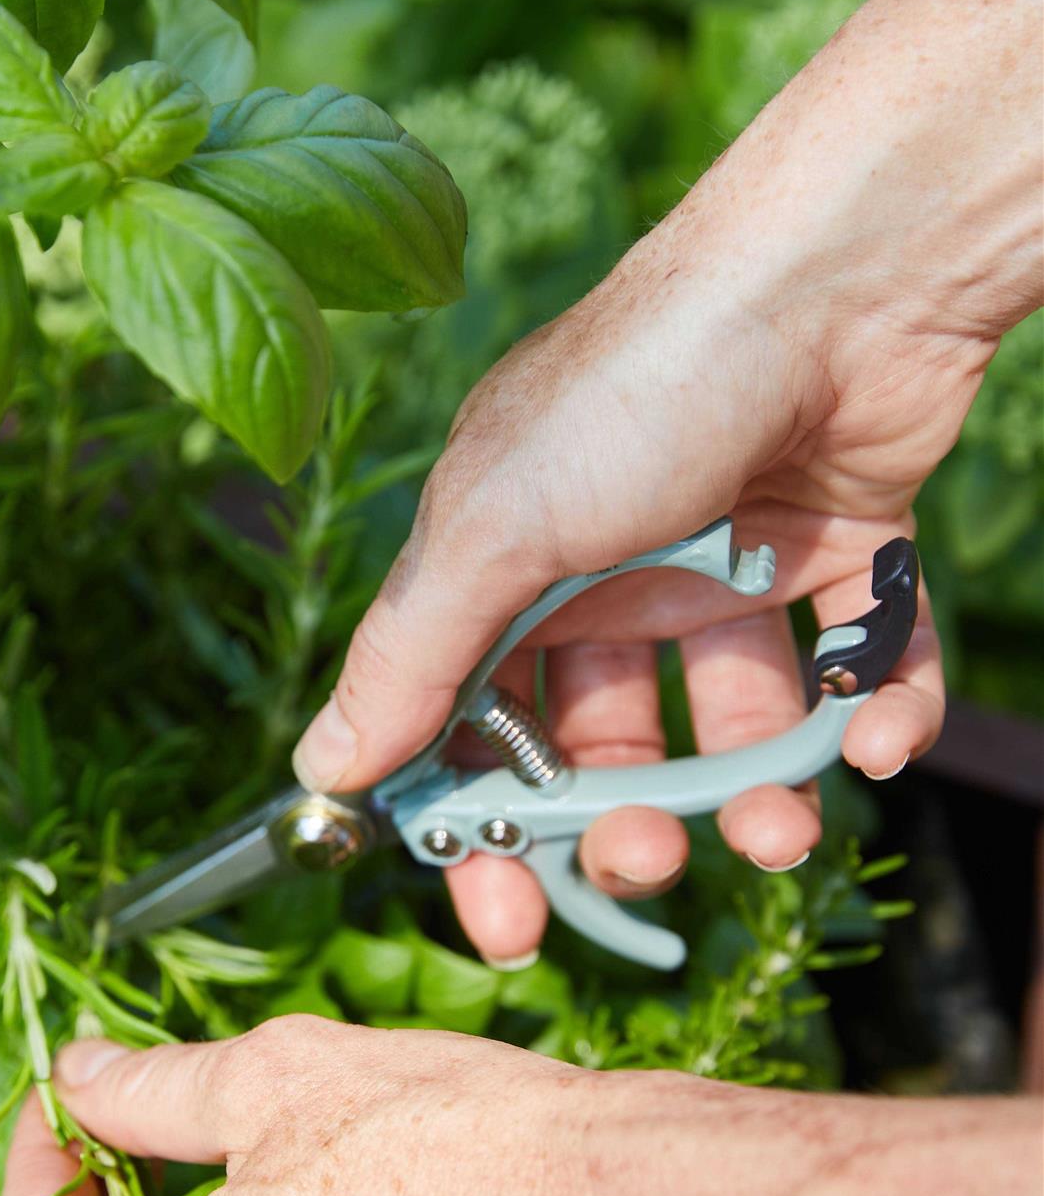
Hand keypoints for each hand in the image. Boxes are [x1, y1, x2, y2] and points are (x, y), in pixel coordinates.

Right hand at [292, 0, 1042, 966]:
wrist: (837, 271)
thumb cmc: (636, 390)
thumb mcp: (494, 530)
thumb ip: (408, 658)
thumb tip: (318, 770)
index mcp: (502, 572)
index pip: (466, 728)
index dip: (480, 830)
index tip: (505, 924)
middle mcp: (603, 577)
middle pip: (597, 746)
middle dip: (620, 824)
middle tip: (647, 864)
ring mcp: (720, 568)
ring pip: (729, 725)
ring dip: (753, 793)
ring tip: (779, 828)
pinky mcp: (833, 554)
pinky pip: (847, 664)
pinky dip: (869, 711)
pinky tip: (877, 731)